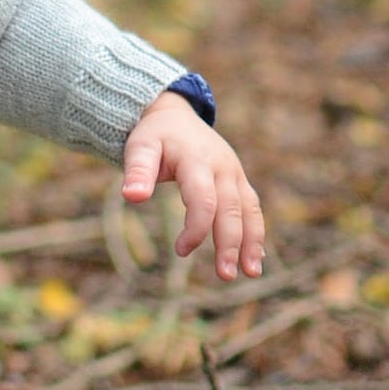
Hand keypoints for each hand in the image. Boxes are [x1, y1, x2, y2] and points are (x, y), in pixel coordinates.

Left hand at [121, 92, 265, 280]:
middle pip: (230, 208)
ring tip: (251, 273)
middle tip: (225, 275)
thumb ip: (137, 171)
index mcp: (197, 160)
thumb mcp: (139, 147)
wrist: (174, 115)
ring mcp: (234, 173)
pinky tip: (254, 259)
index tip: (180, 251)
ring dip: (251, 242)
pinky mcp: (239, 181)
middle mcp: (222, 167)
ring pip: (249, 210)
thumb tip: (132, 197)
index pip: (203, 198)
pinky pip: (252, 208)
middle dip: (230, 243)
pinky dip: (256, 232)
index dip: (196, 227)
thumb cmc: (154, 136)